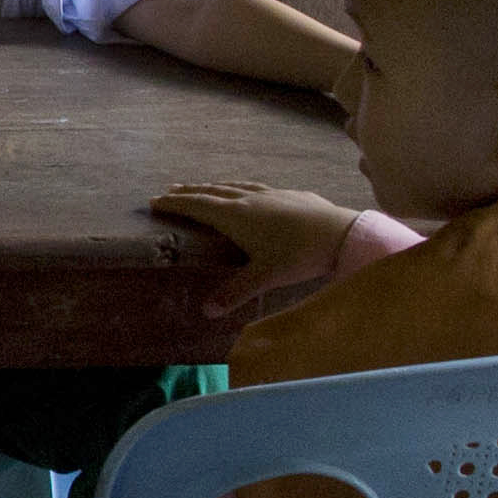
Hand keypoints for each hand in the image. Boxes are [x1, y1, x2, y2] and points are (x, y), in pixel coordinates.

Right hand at [153, 181, 362, 311]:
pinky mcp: (291, 194)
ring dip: (215, 187)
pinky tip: (250, 193)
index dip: (175, 204)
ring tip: (204, 188)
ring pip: (235, 186)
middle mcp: (249, 200)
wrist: (342, 233)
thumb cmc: (299, 255)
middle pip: (212, 192)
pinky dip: (242, 188)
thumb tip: (207, 311)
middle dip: (189, 192)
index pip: (198, 207)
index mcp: (236, 216)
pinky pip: (257, 187)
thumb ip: (235, 292)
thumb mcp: (265, 277)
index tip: (155, 201)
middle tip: (170, 191)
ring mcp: (271, 194)